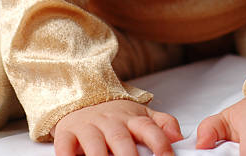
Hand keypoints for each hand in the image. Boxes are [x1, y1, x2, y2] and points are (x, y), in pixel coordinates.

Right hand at [52, 99, 182, 155]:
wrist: (82, 99)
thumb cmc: (115, 115)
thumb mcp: (141, 115)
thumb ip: (162, 124)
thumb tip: (179, 137)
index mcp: (132, 118)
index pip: (149, 129)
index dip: (160, 144)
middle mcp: (110, 122)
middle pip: (121, 140)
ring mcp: (88, 126)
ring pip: (95, 145)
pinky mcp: (67, 133)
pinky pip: (65, 146)